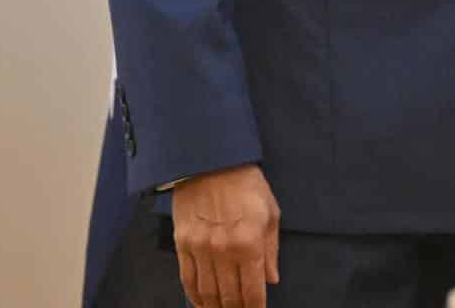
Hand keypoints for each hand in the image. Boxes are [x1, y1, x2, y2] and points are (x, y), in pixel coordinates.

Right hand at [172, 164, 280, 307]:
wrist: (211, 162)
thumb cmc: (247, 185)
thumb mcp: (270, 212)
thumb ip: (271, 250)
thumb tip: (272, 279)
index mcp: (249, 242)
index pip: (253, 289)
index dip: (256, 307)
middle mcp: (223, 250)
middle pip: (229, 295)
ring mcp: (200, 248)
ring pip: (207, 292)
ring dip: (215, 307)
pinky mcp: (182, 244)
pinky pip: (187, 279)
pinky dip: (194, 296)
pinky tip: (201, 303)